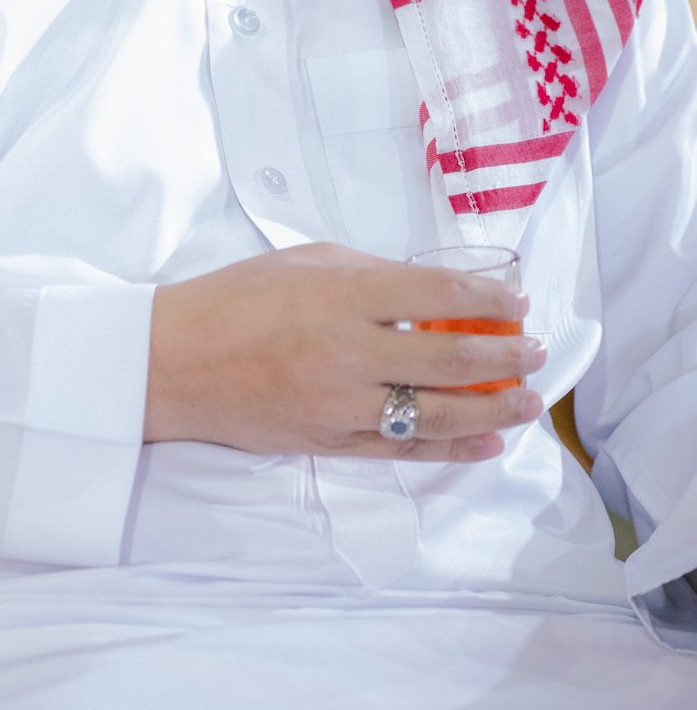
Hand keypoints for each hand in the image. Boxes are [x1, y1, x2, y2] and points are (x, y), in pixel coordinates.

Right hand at [144, 243, 545, 459]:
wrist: (173, 360)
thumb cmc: (234, 299)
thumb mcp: (305, 262)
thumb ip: (370, 274)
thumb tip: (432, 291)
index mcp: (342, 294)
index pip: (438, 295)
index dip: (489, 299)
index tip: (519, 303)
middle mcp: (348, 351)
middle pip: (451, 356)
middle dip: (505, 355)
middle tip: (536, 352)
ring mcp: (340, 403)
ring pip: (436, 412)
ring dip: (492, 408)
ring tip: (527, 401)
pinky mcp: (329, 441)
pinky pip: (402, 447)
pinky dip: (449, 446)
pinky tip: (484, 440)